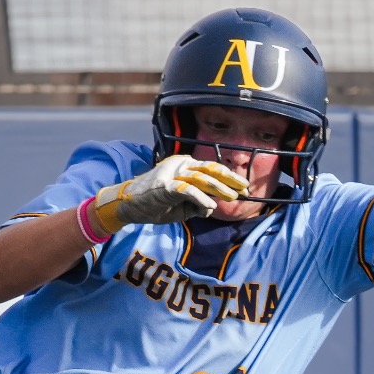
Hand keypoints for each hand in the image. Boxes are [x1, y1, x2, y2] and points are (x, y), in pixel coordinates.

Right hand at [89, 156, 247, 233]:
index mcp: (185, 166)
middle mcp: (180, 165)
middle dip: (230, 180)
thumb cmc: (156, 204)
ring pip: (201, 177)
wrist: (128, 206)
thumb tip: (212, 208)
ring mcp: (172, 173)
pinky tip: (209, 206)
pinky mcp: (164, 185)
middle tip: (245, 190)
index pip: (212, 169)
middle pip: (210, 169)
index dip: (230, 178)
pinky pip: (187, 190)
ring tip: (232, 198)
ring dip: (219, 188)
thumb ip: (197, 205)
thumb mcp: (182, 207)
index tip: (244, 189)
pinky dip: (200, 198)